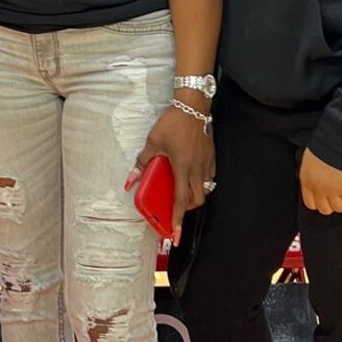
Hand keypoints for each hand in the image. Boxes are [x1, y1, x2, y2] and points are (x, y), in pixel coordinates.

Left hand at [128, 103, 212, 244]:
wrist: (193, 106)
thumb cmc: (172, 123)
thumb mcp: (153, 142)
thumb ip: (142, 163)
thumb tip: (130, 181)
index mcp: (182, 168)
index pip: (180, 201)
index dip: (177, 219)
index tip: (175, 235)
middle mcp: (197, 169)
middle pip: (197, 200)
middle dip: (187, 208)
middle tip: (176, 208)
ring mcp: (207, 163)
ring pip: (205, 189)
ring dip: (195, 195)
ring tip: (183, 191)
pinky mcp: (212, 156)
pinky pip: (210, 177)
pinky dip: (202, 182)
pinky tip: (192, 176)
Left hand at [299, 148, 341, 215]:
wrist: (334, 140)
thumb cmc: (321, 146)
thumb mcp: (308, 162)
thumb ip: (311, 175)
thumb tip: (316, 181)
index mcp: (307, 181)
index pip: (310, 204)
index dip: (319, 202)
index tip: (324, 199)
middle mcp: (319, 189)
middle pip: (325, 209)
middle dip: (331, 204)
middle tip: (336, 196)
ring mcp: (333, 190)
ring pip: (339, 208)